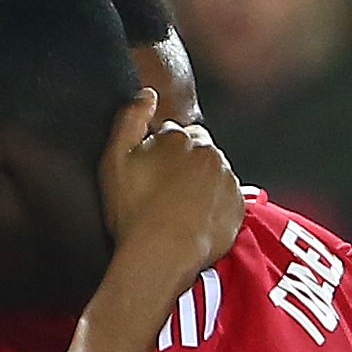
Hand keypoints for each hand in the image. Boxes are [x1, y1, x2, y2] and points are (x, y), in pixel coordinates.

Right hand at [100, 91, 243, 288]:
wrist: (161, 257)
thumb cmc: (133, 212)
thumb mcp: (114, 161)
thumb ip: (129, 119)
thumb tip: (149, 95)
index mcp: (179, 137)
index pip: (174, 133)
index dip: (161, 152)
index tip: (152, 175)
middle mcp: (209, 152)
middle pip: (198, 150)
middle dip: (185, 163)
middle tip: (165, 193)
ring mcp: (227, 178)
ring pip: (214, 172)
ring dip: (202, 183)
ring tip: (180, 208)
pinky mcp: (238, 205)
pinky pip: (226, 197)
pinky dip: (215, 204)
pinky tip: (195, 219)